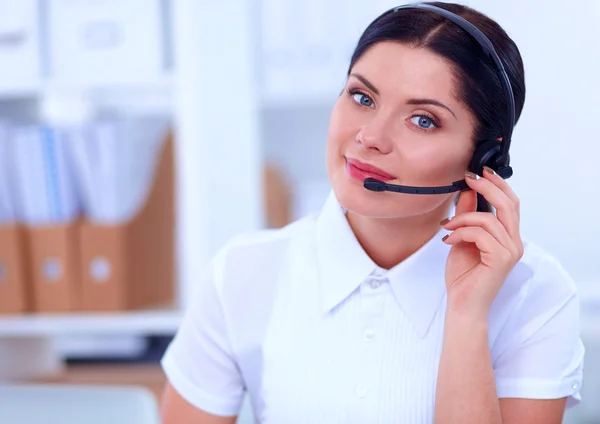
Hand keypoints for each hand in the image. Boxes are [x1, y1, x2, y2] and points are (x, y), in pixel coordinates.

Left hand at [440, 166, 523, 320]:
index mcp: (509, 237)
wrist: (462, 304)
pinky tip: (448, 241)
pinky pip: (480, 234)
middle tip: (468, 178)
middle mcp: (515, 243)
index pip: (511, 203)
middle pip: (509, 204)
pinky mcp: (502, 259)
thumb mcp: (461, 238)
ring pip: (488, 219)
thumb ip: (466, 216)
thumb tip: (467, 191)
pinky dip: (461, 232)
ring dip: (462, 219)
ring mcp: (511, 251)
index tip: (478, 172)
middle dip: (487, 187)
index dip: (497, 184)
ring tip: (447, 227)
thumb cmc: (463, 276)